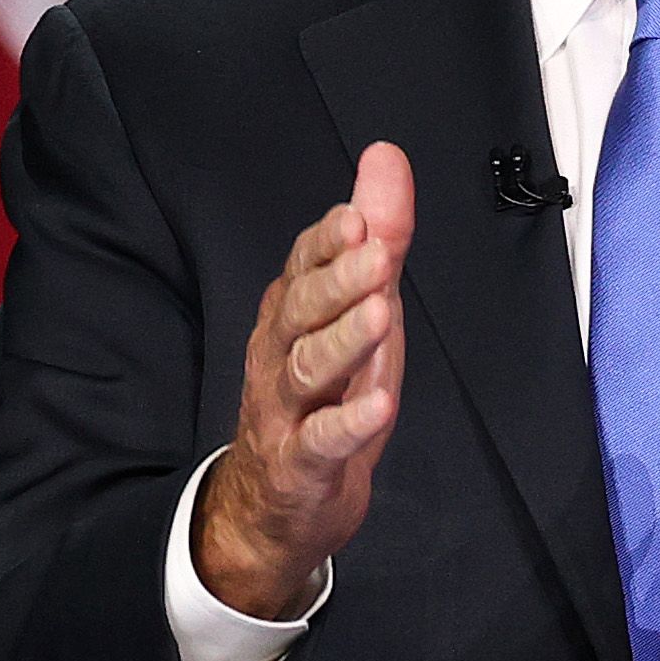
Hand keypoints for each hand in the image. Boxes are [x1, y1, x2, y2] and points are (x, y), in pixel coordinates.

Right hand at [192, 141, 414, 618]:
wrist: (274, 503)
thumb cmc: (324, 392)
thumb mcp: (361, 308)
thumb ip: (378, 234)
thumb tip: (385, 157)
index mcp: (292, 311)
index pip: (302, 264)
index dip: (327, 242)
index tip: (355, 216)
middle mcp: (280, 352)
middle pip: (301, 310)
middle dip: (337, 279)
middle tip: (375, 254)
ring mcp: (286, 409)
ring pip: (307, 368)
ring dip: (345, 339)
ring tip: (380, 314)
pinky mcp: (300, 462)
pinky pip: (320, 441)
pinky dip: (349, 423)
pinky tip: (378, 405)